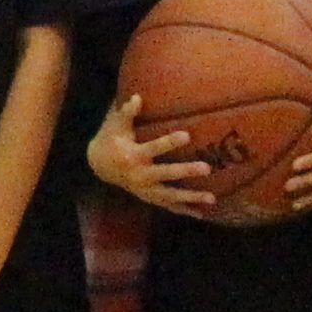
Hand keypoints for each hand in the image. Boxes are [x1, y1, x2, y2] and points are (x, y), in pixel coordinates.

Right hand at [84, 94, 217, 216]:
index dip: (170, 142)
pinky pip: (168, 206)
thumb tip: (137, 97)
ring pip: (170, 196)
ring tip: (212, 198)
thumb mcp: (115, 125)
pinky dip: (185, 210)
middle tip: (207, 168)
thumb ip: (127, 112)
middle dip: (186, 172)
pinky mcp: (149, 198)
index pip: (154, 148)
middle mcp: (140, 175)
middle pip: (166, 174)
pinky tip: (202, 213)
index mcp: (132, 155)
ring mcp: (145, 190)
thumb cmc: (111, 139)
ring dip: (191, 197)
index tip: (187, 135)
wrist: (100, 166)